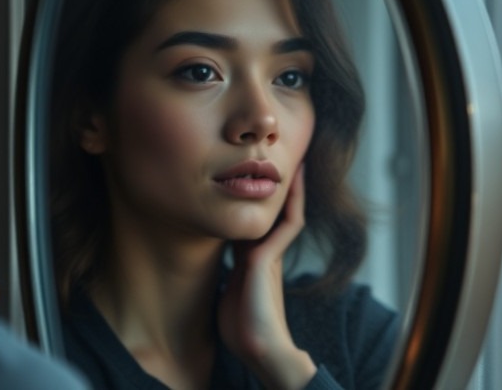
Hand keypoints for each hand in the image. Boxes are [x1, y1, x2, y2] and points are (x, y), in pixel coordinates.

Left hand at [217, 165, 315, 389]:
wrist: (257, 347)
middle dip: (276, 185)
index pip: (257, 220)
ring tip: (294, 158)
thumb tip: (207, 255)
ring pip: (286, 211)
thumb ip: (225, 272)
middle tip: (280, 155)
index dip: (256, 198)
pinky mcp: (269, 258)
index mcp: (253, 259)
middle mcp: (265, 252)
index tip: (253, 175)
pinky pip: (288, 223)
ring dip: (291, 186)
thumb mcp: (227, 289)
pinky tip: (291, 180)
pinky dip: (291, 201)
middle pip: (275, 210)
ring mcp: (270, 254)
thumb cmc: (240, 325)